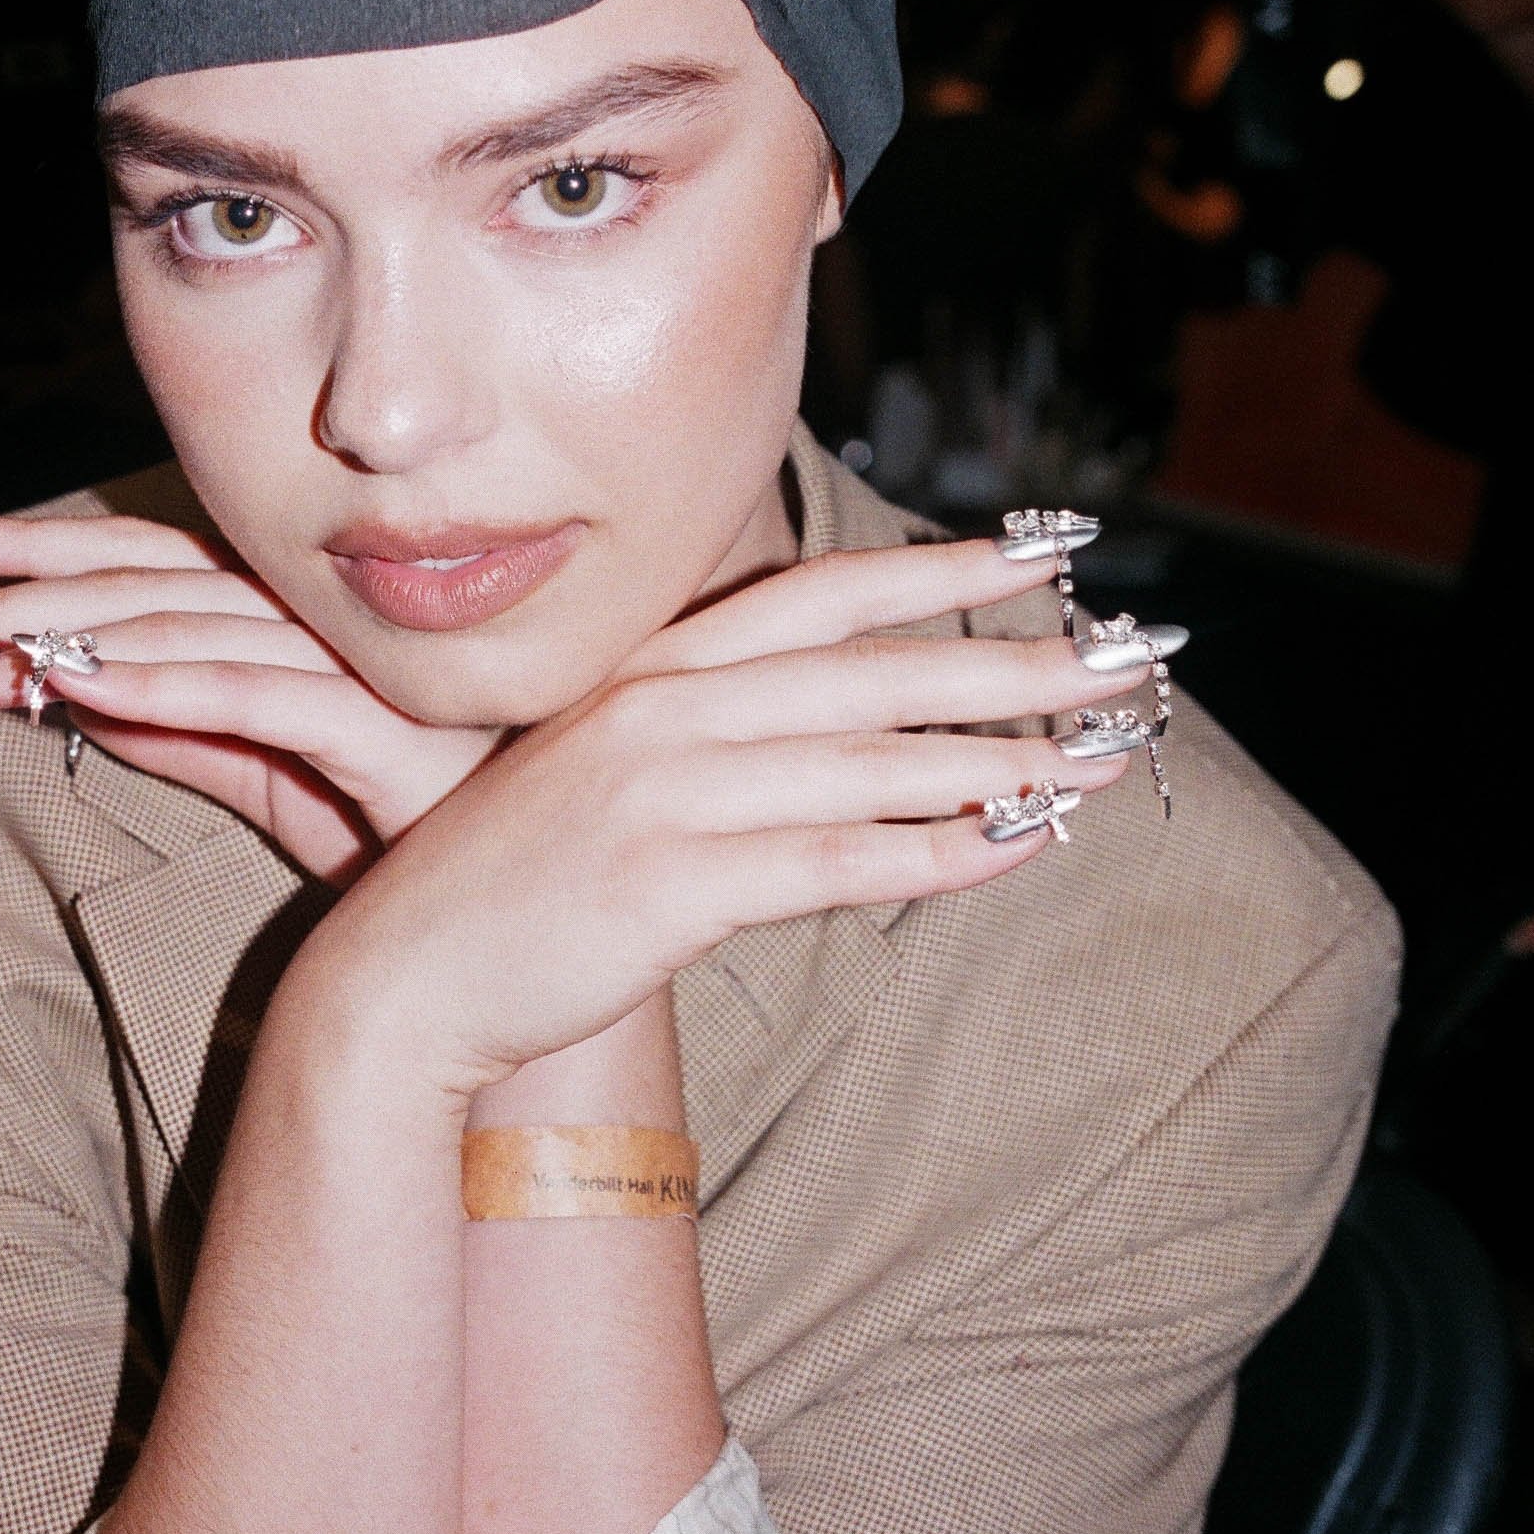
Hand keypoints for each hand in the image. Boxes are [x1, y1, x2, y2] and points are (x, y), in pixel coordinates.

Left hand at [0, 508, 495, 882]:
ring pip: (183, 626)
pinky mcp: (381, 730)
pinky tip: (71, 682)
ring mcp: (356, 668)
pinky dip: (156, 682)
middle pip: (148, 579)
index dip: (42, 549)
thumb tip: (81, 697)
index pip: (149, 561)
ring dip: (59, 632)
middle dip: (18, 583)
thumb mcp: (278, 785)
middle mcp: (326, 623)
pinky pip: (250, 697)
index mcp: (299, 621)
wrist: (527, 940)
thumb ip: (188, 736)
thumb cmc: (419, 850)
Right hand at [284, 533, 1136, 1097]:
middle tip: (1129, 654)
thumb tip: (832, 732)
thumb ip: (703, 736)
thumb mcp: (601, 773)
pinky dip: (938, 846)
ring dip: (1000, 755)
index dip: (938, 571)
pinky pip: (837, 859)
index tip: (1045, 554)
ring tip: (1101, 753)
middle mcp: (660, 712)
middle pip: (870, 668)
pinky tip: (1019, 840)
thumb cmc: (509, 884)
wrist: (404, 979)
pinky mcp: (672, 883)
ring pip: (869, 759)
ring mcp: (664, 793)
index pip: (819, 595)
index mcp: (648, 671)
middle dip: (1011, 656)